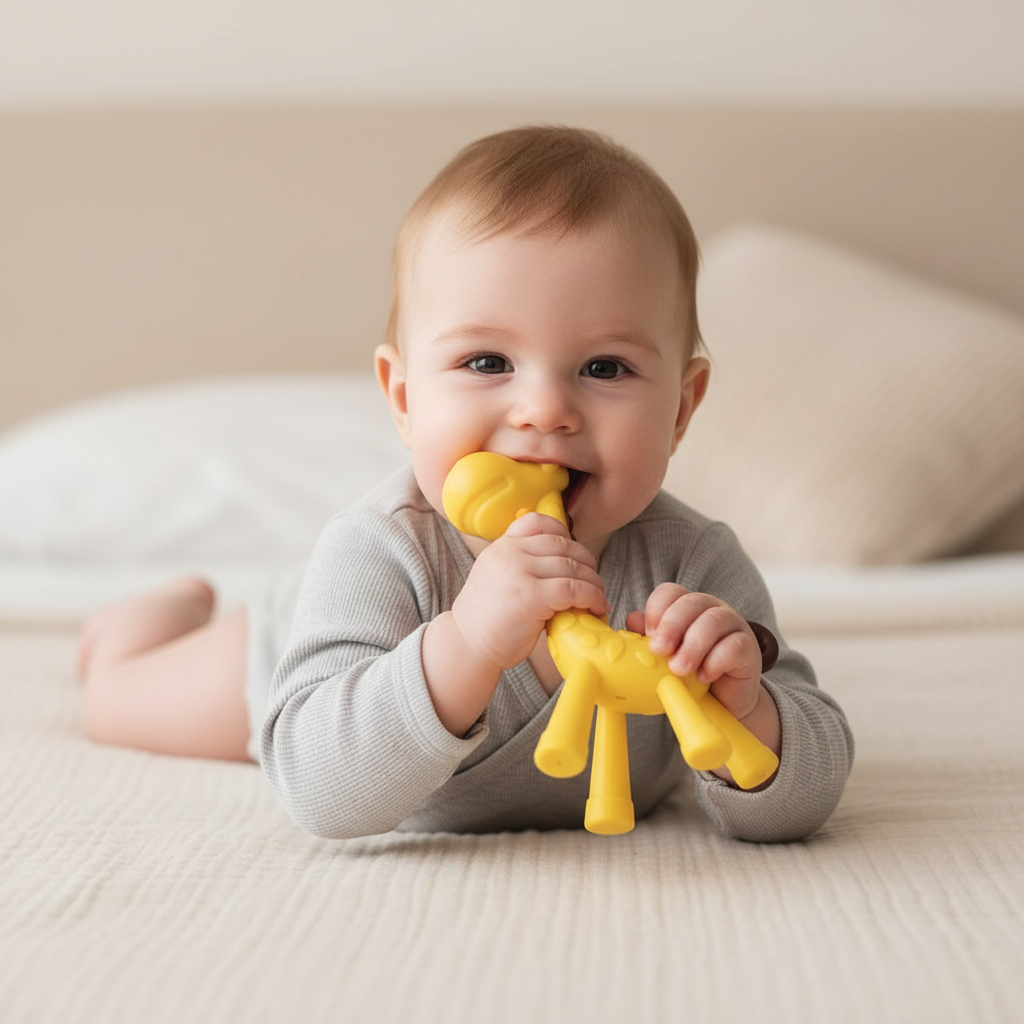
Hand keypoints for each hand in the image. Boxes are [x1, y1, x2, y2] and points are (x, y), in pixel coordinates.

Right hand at [452, 512, 608, 670]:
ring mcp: (520, 572)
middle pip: (564, 545)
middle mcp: (510, 553)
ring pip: (573, 566)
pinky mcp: (532, 595)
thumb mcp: (496, 577)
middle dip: (587, 563)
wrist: (468, 645)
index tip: (575, 554)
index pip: (539, 521)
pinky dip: (592, 597)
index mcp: (502, 546)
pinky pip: (574, 589)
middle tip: (593, 582)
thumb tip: (561, 564)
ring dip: (594, 583)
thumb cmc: (487, 618)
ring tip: (598, 598)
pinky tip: (596, 607)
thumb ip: (520, 563)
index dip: (565, 534)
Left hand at [625, 583, 762, 721]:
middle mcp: (711, 609)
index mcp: (686, 607)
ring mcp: (733, 626)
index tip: (648, 637)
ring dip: (693, 646)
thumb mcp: (664, 658)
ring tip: (679, 670)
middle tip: (659, 650)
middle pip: (691, 602)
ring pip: (714, 621)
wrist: (722, 703)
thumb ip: (648, 639)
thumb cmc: (689, 674)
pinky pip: (735, 646)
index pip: (669, 592)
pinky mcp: (749, 649)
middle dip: (671, 626)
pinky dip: (716, 661)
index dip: (656, 610)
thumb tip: (632, 619)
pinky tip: (704, 677)